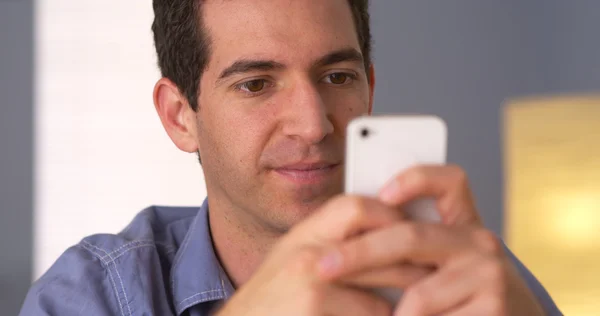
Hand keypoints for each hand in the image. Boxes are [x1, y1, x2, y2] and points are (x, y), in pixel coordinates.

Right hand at [217, 196, 429, 315]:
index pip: (356, 205)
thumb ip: (331, 247)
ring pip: (385, 279)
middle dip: (412, 261)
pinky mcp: (313, 302)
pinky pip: (373, 309)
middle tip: (432, 272)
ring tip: (413, 304)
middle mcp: (306, 247)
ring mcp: (310, 274)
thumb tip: (385, 240)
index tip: (413, 232)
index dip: (390, 215)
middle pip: (380, 241)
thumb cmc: (272, 304)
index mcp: (304, 234)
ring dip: (403, 296)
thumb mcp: (294, 264)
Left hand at [318, 165, 545, 315]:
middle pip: (411, 236)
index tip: (382, 193)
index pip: (450, 181)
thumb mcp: (442, 266)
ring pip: (418, 295)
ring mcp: (491, 275)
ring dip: (392, 314)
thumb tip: (349, 234)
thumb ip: (411, 247)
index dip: (416, 178)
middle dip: (359, 253)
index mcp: (464, 224)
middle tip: (323, 268)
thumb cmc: (463, 296)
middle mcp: (481, 242)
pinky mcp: (494, 308)